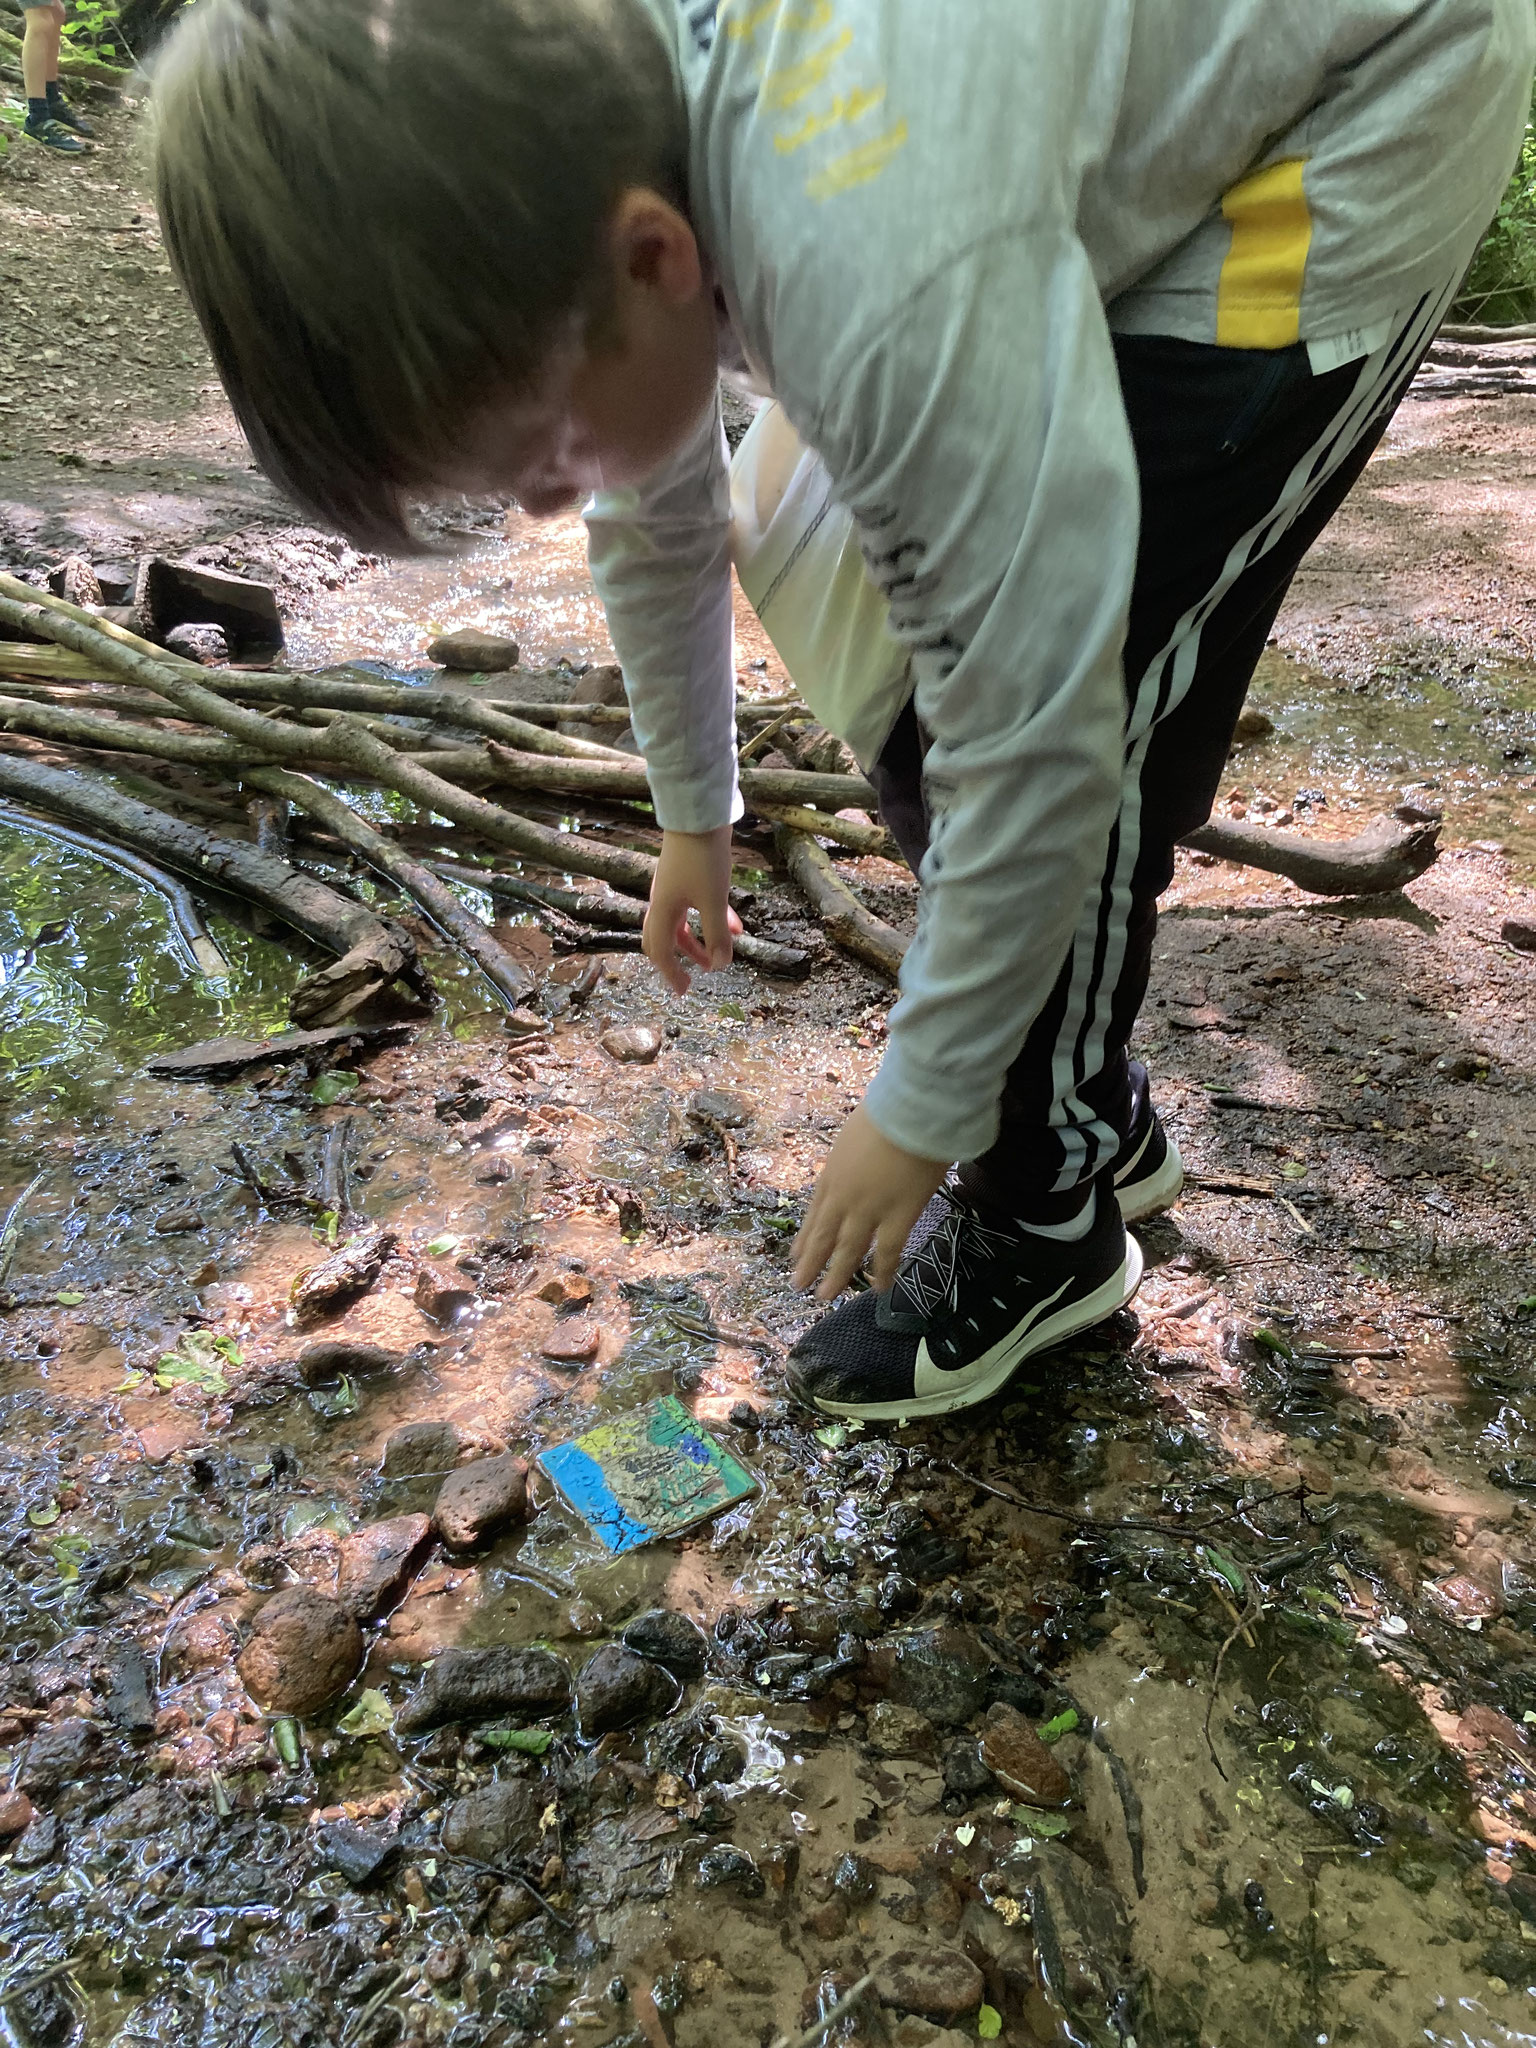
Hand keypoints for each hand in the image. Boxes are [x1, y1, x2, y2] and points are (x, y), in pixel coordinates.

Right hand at [643, 825, 743, 994]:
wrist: (699, 814)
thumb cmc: (702, 858)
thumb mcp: (714, 900)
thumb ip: (718, 935)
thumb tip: (721, 965)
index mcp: (663, 910)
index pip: (660, 951)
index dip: (671, 974)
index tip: (684, 991)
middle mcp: (663, 901)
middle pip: (665, 939)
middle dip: (680, 959)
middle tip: (694, 976)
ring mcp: (675, 888)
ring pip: (683, 923)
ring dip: (700, 941)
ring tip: (721, 953)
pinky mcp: (689, 876)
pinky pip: (697, 906)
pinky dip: (712, 919)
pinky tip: (736, 925)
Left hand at [793, 1103, 950, 1299]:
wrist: (912, 1111)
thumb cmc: (888, 1111)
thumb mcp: (854, 1134)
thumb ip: (852, 1156)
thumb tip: (857, 1159)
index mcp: (832, 1173)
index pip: (815, 1212)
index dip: (806, 1236)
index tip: (795, 1255)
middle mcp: (843, 1196)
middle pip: (823, 1235)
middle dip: (810, 1261)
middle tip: (798, 1284)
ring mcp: (868, 1209)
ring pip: (847, 1249)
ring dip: (836, 1274)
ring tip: (825, 1296)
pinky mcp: (899, 1216)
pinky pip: (887, 1250)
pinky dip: (882, 1271)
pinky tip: (878, 1288)